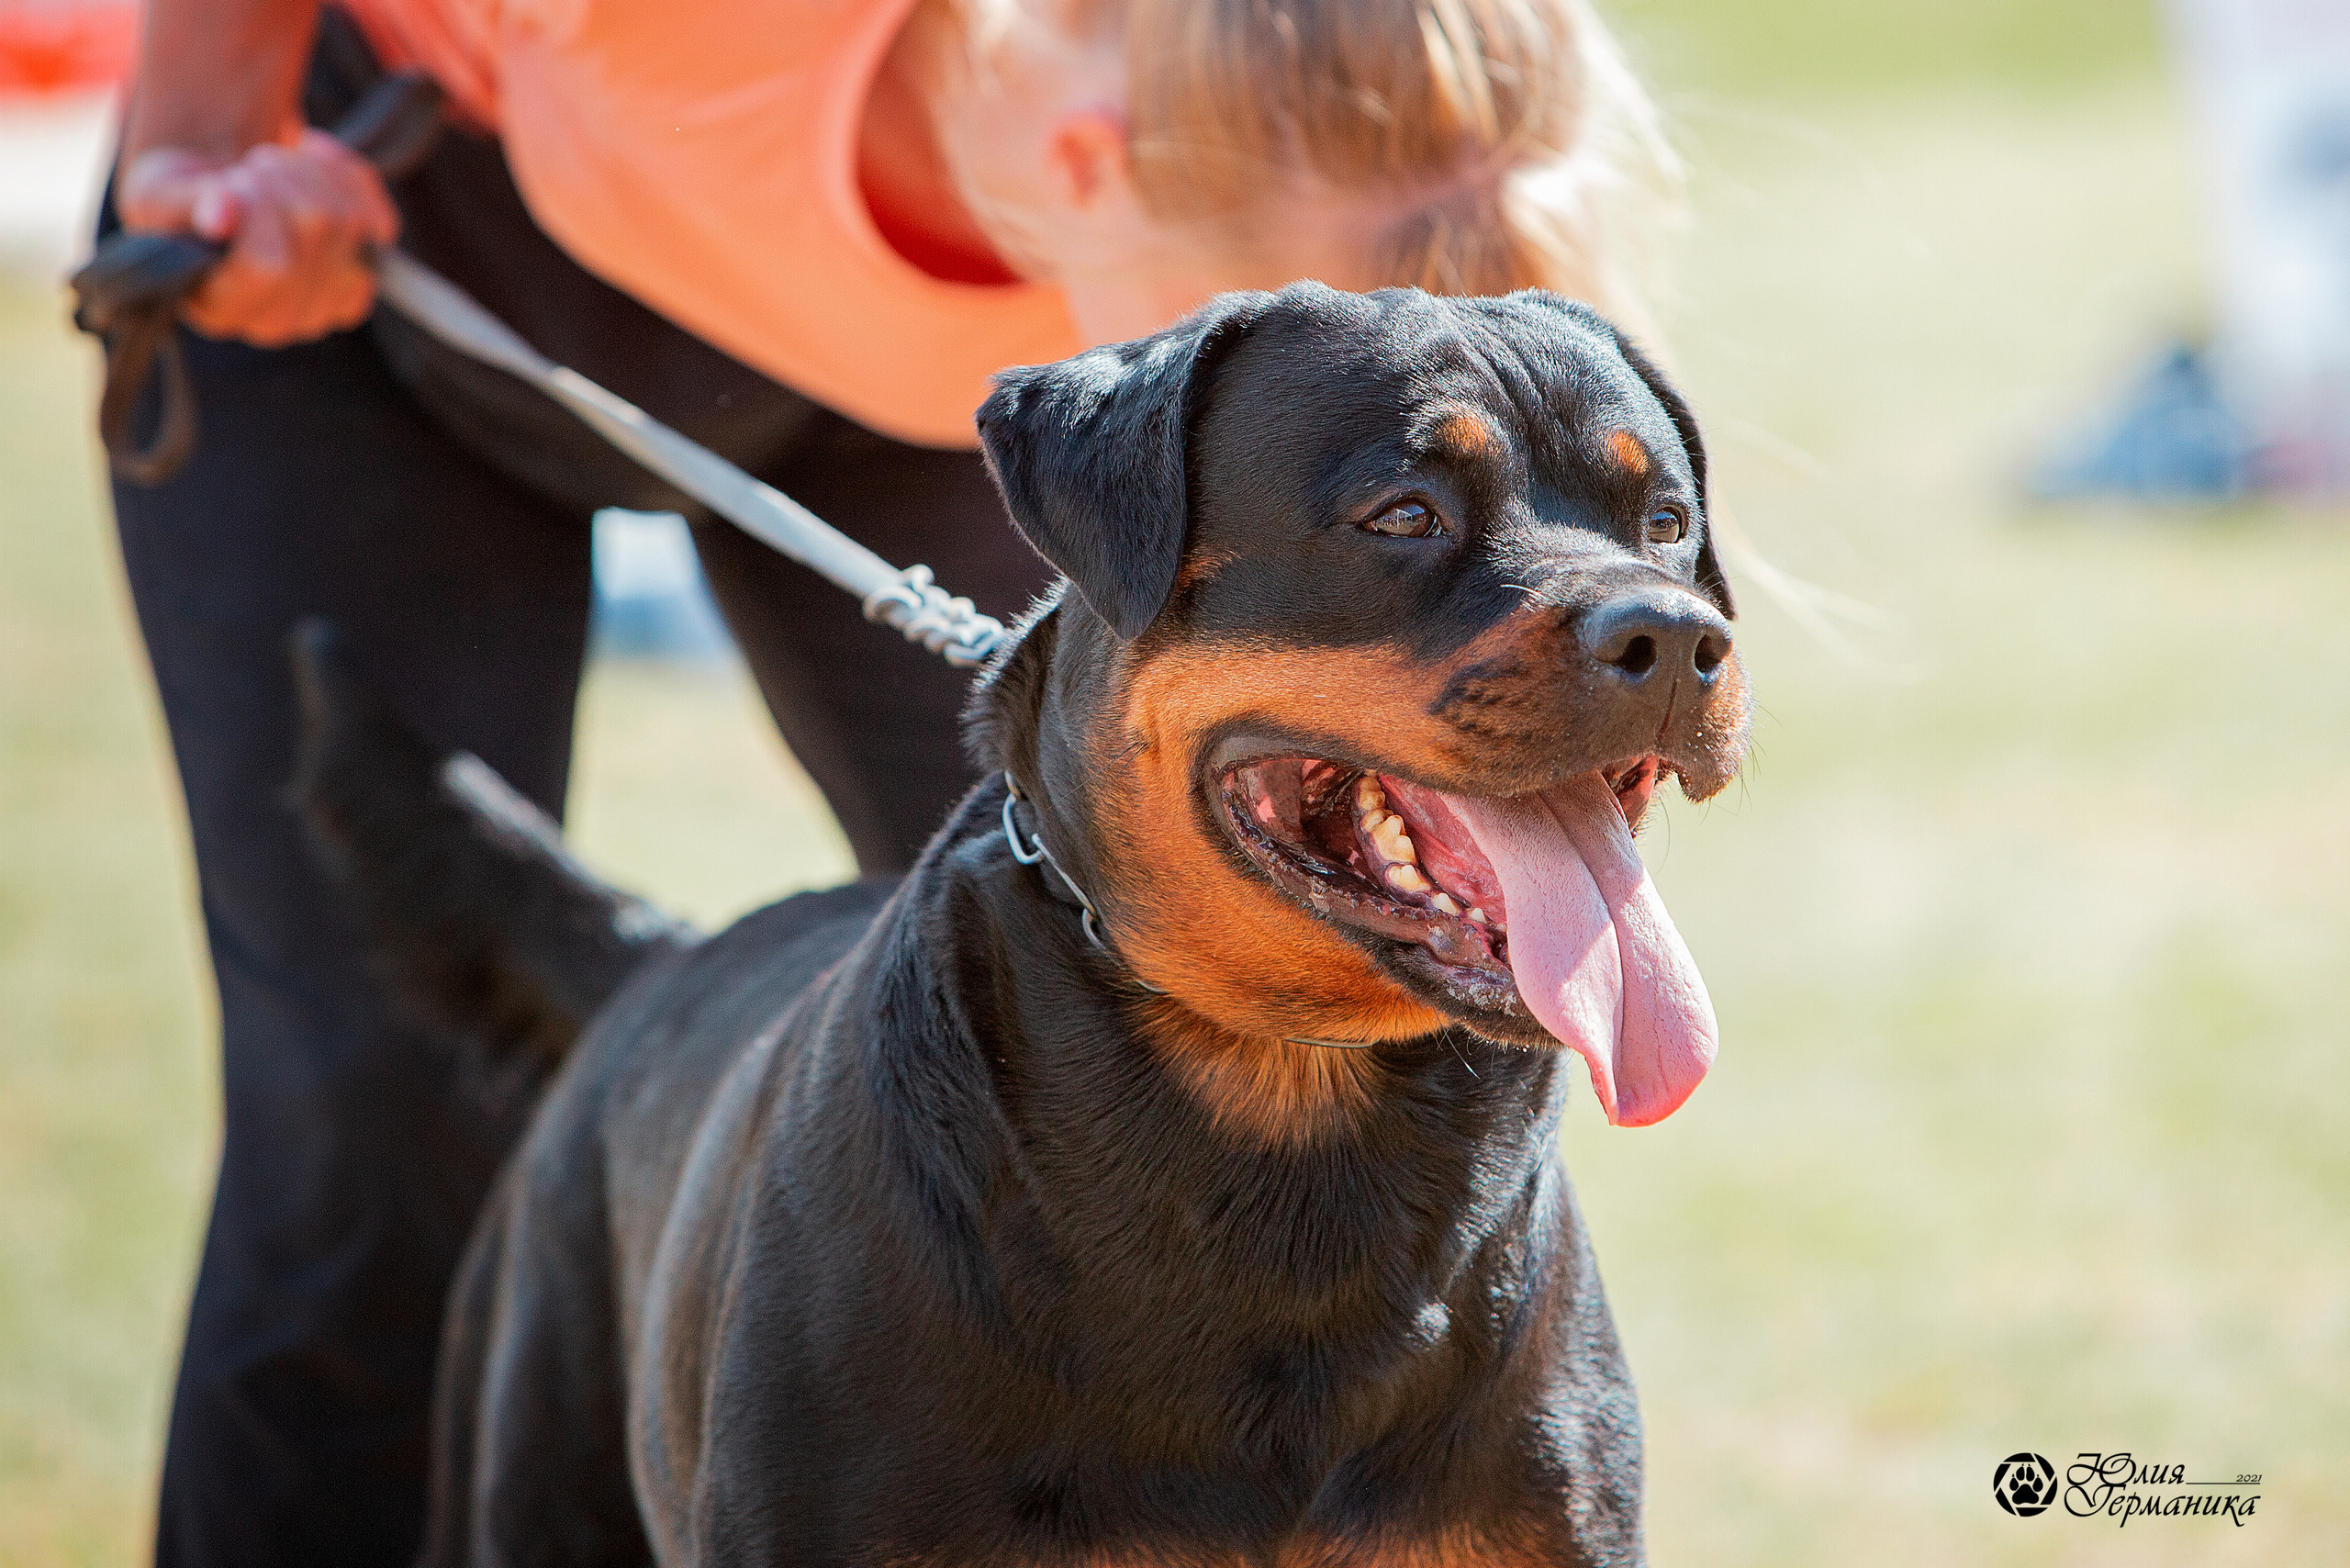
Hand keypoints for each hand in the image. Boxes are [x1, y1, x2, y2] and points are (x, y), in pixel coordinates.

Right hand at [116, 129, 398, 346]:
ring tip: (269, 168)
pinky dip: (344, 174)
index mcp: (225, 311)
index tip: (231, 183)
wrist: (222, 199)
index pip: (269, 266)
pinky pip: (377, 213)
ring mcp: (331, 300)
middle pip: (315, 227)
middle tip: (248, 169)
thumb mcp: (159, 196)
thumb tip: (222, 213)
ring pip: (348, 217)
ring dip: (307, 171)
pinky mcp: (367, 272)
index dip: (256, 209)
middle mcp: (284, 320)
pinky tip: (309, 164)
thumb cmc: (181, 204)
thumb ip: (186, 204)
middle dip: (278, 176)